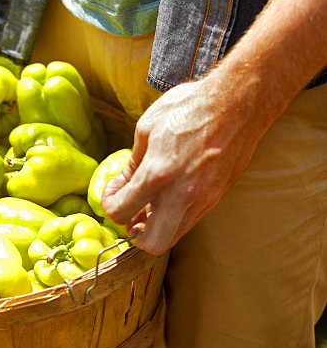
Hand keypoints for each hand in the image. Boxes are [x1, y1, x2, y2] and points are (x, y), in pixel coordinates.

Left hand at [100, 77, 262, 255]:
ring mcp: (202, 199)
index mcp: (157, 174)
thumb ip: (132, 164)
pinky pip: (190, 221)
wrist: (237, 103)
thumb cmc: (190, 108)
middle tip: (132, 213)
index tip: (114, 192)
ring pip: (174, 237)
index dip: (109, 204)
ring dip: (157, 228)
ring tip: (150, 206)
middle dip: (136, 235)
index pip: (120, 212)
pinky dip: (174, 217)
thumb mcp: (147, 128)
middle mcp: (181, 195)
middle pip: (151, 244)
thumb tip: (121, 185)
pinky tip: (170, 196)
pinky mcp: (216, 197)